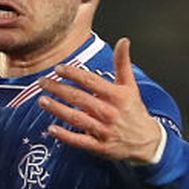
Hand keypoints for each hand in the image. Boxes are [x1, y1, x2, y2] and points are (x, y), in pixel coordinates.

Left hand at [37, 38, 164, 164]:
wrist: (146, 141)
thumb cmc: (134, 111)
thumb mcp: (131, 86)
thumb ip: (123, 63)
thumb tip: (123, 41)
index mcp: (116, 95)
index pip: (91, 81)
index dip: (73, 74)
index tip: (58, 69)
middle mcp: (109, 112)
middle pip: (79, 98)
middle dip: (59, 89)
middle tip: (42, 82)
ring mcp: (103, 130)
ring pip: (77, 118)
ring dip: (58, 109)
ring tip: (42, 101)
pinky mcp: (99, 146)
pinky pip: (79, 140)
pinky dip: (65, 135)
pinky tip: (51, 129)